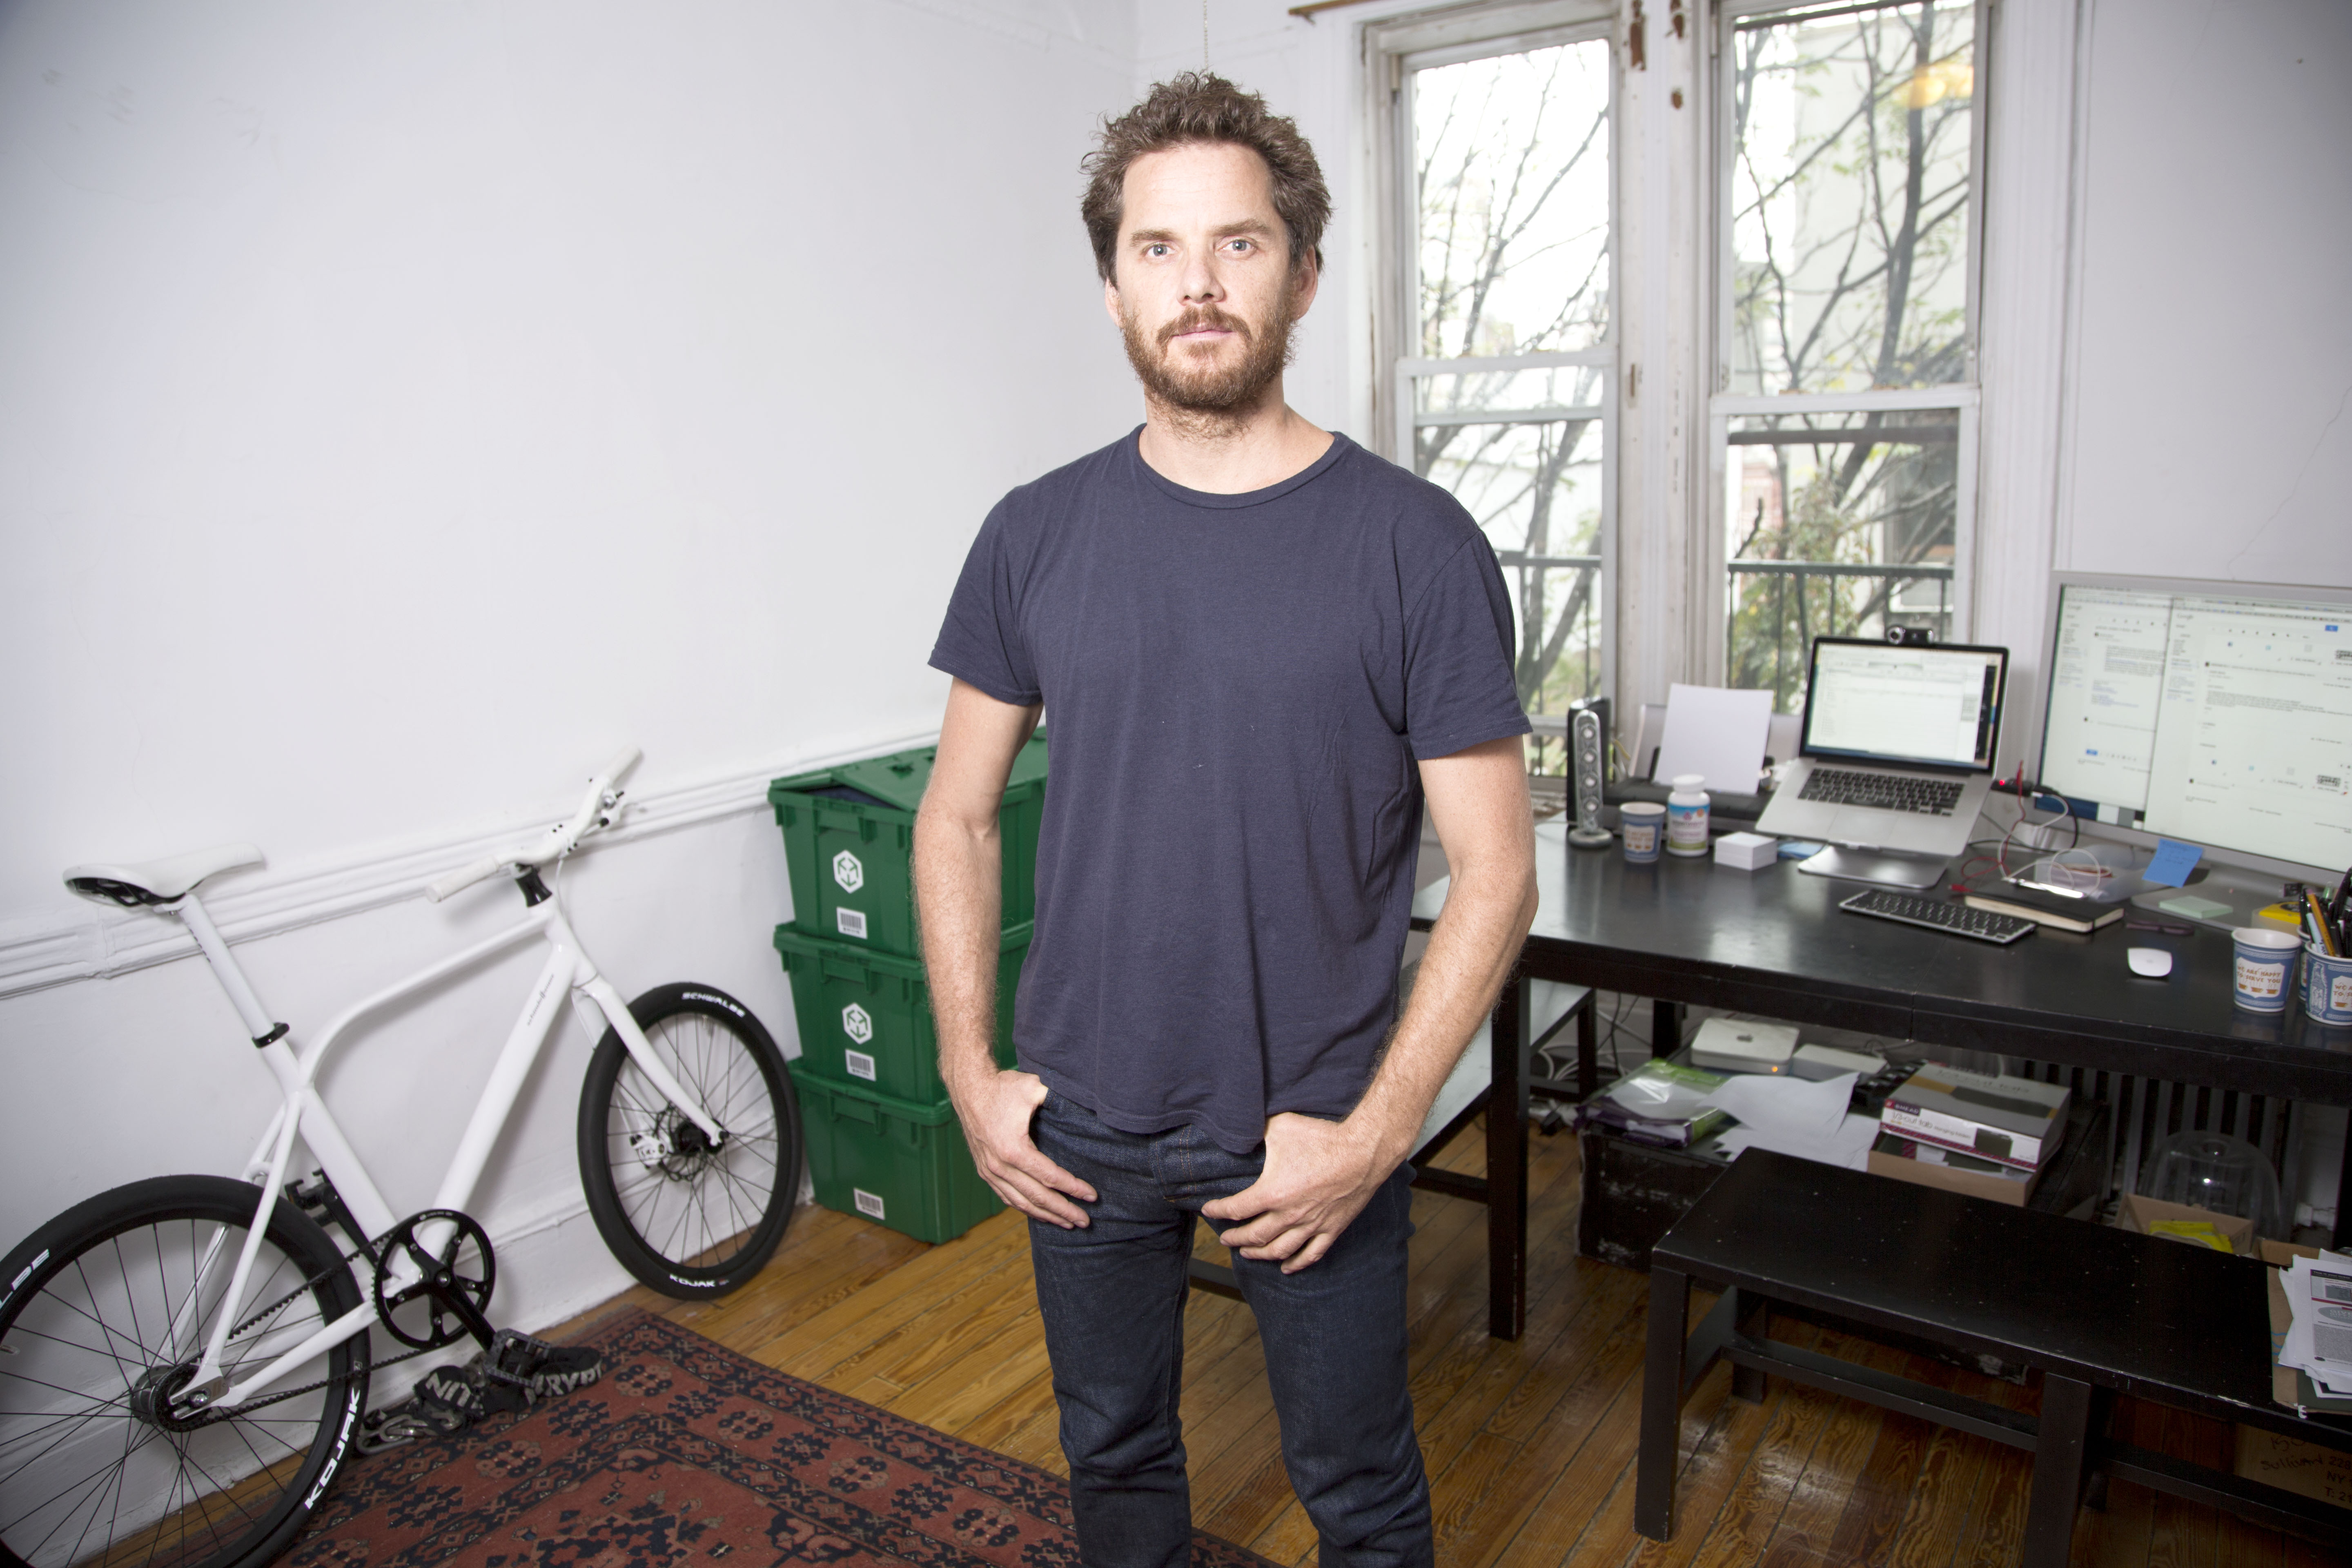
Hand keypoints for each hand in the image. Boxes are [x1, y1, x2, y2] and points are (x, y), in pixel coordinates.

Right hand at [946, 1068, 1095, 1227]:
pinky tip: (1040, 1213)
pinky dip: (1025, 1208)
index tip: (1092, 1196)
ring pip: (1021, 1202)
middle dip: (1063, 1211)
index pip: (1050, 1177)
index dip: (1073, 1188)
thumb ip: (1057, 1099)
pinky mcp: (985, 1171)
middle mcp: (1000, 1166)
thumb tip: (1084, 1105)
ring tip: (1067, 1223)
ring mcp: (990, 1171)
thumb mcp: (1033, 1088)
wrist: (968, 1088)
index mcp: (1014, 1150)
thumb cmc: (1002, 1087)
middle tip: (1085, 1221)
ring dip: (1046, 1215)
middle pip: (1037, 1197)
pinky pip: (1007, 1197)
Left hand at [1201, 1112, 1393, 1272]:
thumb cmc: (1322, 1137)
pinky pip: (1311, 1254)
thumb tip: (1242, 1128)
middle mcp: (1289, 1215)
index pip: (1237, 1209)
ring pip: (1279, 1250)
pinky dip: (1296, 1263)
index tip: (1209, 1211)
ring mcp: (1311, 1225)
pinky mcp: (1331, 1229)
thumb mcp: (1282, 1126)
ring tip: (1247, 1253)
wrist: (1363, 1151)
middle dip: (1235, 1239)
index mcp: (1272, 1193)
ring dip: (1259, 1254)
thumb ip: (1257, 1131)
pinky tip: (1287, 1268)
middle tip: (1225, 1239)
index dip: (1219, 1211)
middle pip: (1254, 1235)